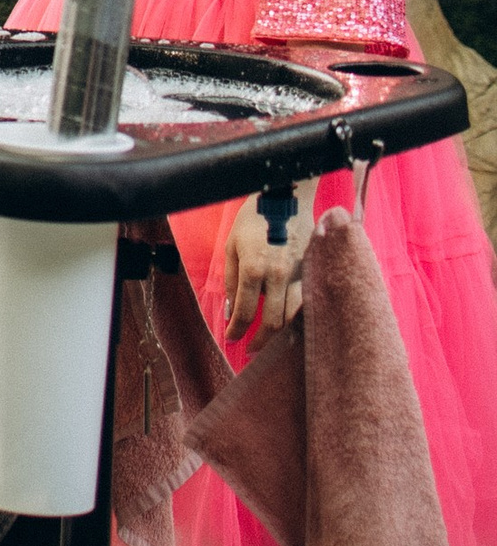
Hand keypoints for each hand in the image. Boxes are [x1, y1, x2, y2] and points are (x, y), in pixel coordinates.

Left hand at [221, 187, 314, 340]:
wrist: (285, 196)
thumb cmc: (253, 220)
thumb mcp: (232, 246)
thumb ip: (233, 280)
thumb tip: (233, 310)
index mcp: (253, 268)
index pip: (246, 313)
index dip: (238, 331)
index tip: (232, 339)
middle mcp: (278, 275)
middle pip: (273, 323)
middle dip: (261, 341)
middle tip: (252, 349)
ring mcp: (299, 274)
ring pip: (294, 317)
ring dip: (282, 334)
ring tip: (272, 342)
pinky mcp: (313, 271)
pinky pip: (307, 302)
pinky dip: (298, 317)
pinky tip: (291, 324)